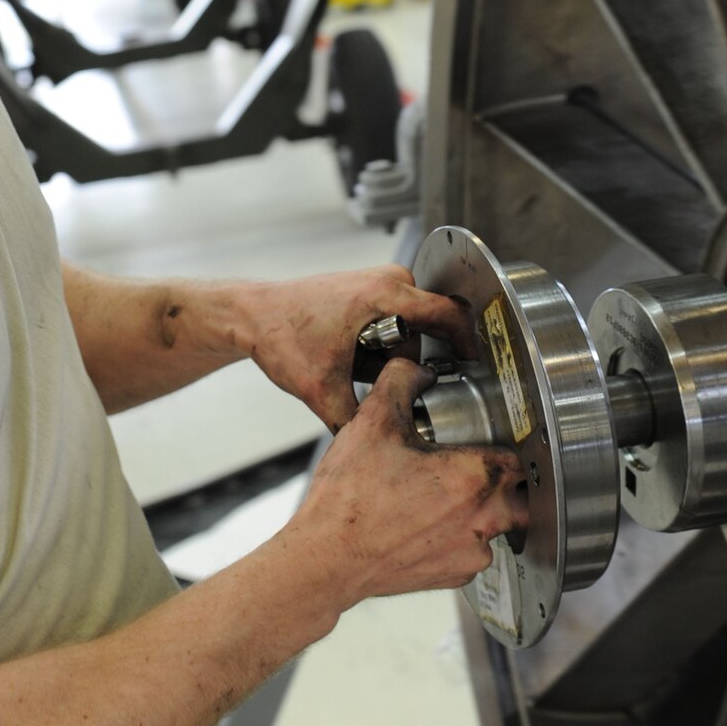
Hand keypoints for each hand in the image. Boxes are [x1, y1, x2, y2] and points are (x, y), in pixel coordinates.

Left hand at [242, 263, 478, 434]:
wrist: (251, 315)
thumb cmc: (280, 334)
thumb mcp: (320, 387)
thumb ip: (355, 419)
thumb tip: (380, 445)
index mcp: (383, 295)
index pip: (448, 313)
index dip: (467, 341)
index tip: (475, 364)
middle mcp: (387, 279)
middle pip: (429, 326)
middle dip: (416, 358)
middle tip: (398, 383)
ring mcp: (377, 281)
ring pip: (410, 327)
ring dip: (396, 353)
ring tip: (359, 369)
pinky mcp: (368, 290)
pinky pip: (395, 321)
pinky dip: (383, 343)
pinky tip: (356, 358)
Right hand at [290, 358, 526, 606]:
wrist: (327, 558)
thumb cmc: (350, 499)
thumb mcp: (372, 421)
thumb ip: (401, 380)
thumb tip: (417, 371)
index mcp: (474, 478)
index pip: (521, 458)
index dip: (510, 444)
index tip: (493, 439)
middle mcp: (482, 519)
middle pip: (523, 497)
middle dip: (507, 482)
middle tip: (475, 468)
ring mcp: (470, 553)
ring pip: (497, 527)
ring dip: (481, 511)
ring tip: (443, 496)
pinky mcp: (455, 576)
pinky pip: (472, 552)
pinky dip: (458, 538)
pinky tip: (427, 523)